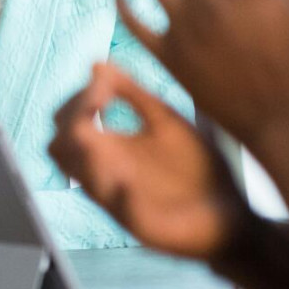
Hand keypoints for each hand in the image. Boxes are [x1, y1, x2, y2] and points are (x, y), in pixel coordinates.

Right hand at [50, 63, 255, 262]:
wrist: (230, 212)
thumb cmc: (197, 167)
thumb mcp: (165, 121)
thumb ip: (132, 94)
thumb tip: (96, 63)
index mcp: (109, 148)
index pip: (65, 122)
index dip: (76, 99)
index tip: (103, 83)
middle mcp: (106, 172)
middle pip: (57, 148)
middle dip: (72, 119)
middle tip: (100, 102)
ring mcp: (119, 199)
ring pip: (79, 175)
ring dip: (85, 152)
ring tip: (105, 132)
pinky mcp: (142, 225)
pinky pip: (122, 209)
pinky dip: (123, 193)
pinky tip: (133, 179)